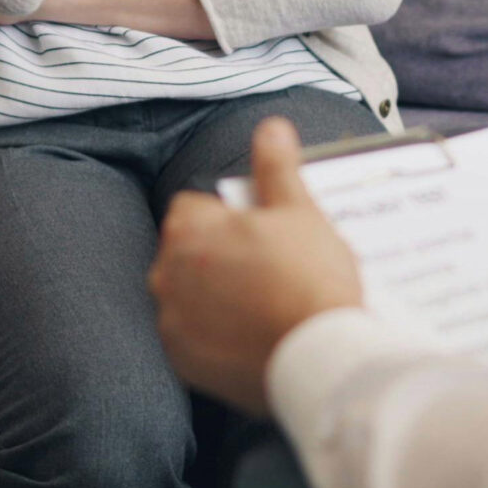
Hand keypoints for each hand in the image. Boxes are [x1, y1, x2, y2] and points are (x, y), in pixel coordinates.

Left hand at [151, 118, 363, 415]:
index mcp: (188, 230)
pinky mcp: (182, 362)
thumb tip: (271, 126)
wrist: (321, 358)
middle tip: (267, 272)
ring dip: (213, 296)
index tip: (261, 237)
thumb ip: (276, 167)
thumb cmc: (311, 280)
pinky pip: (192, 337)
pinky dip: (213, 336)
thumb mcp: (300, 212)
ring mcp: (172, 321)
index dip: (229, 220)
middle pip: (187, 253)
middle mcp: (166, 274)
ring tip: (262, 307)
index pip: (193, 209)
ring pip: (188, 295)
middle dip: (217, 257)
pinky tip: (251, 336)